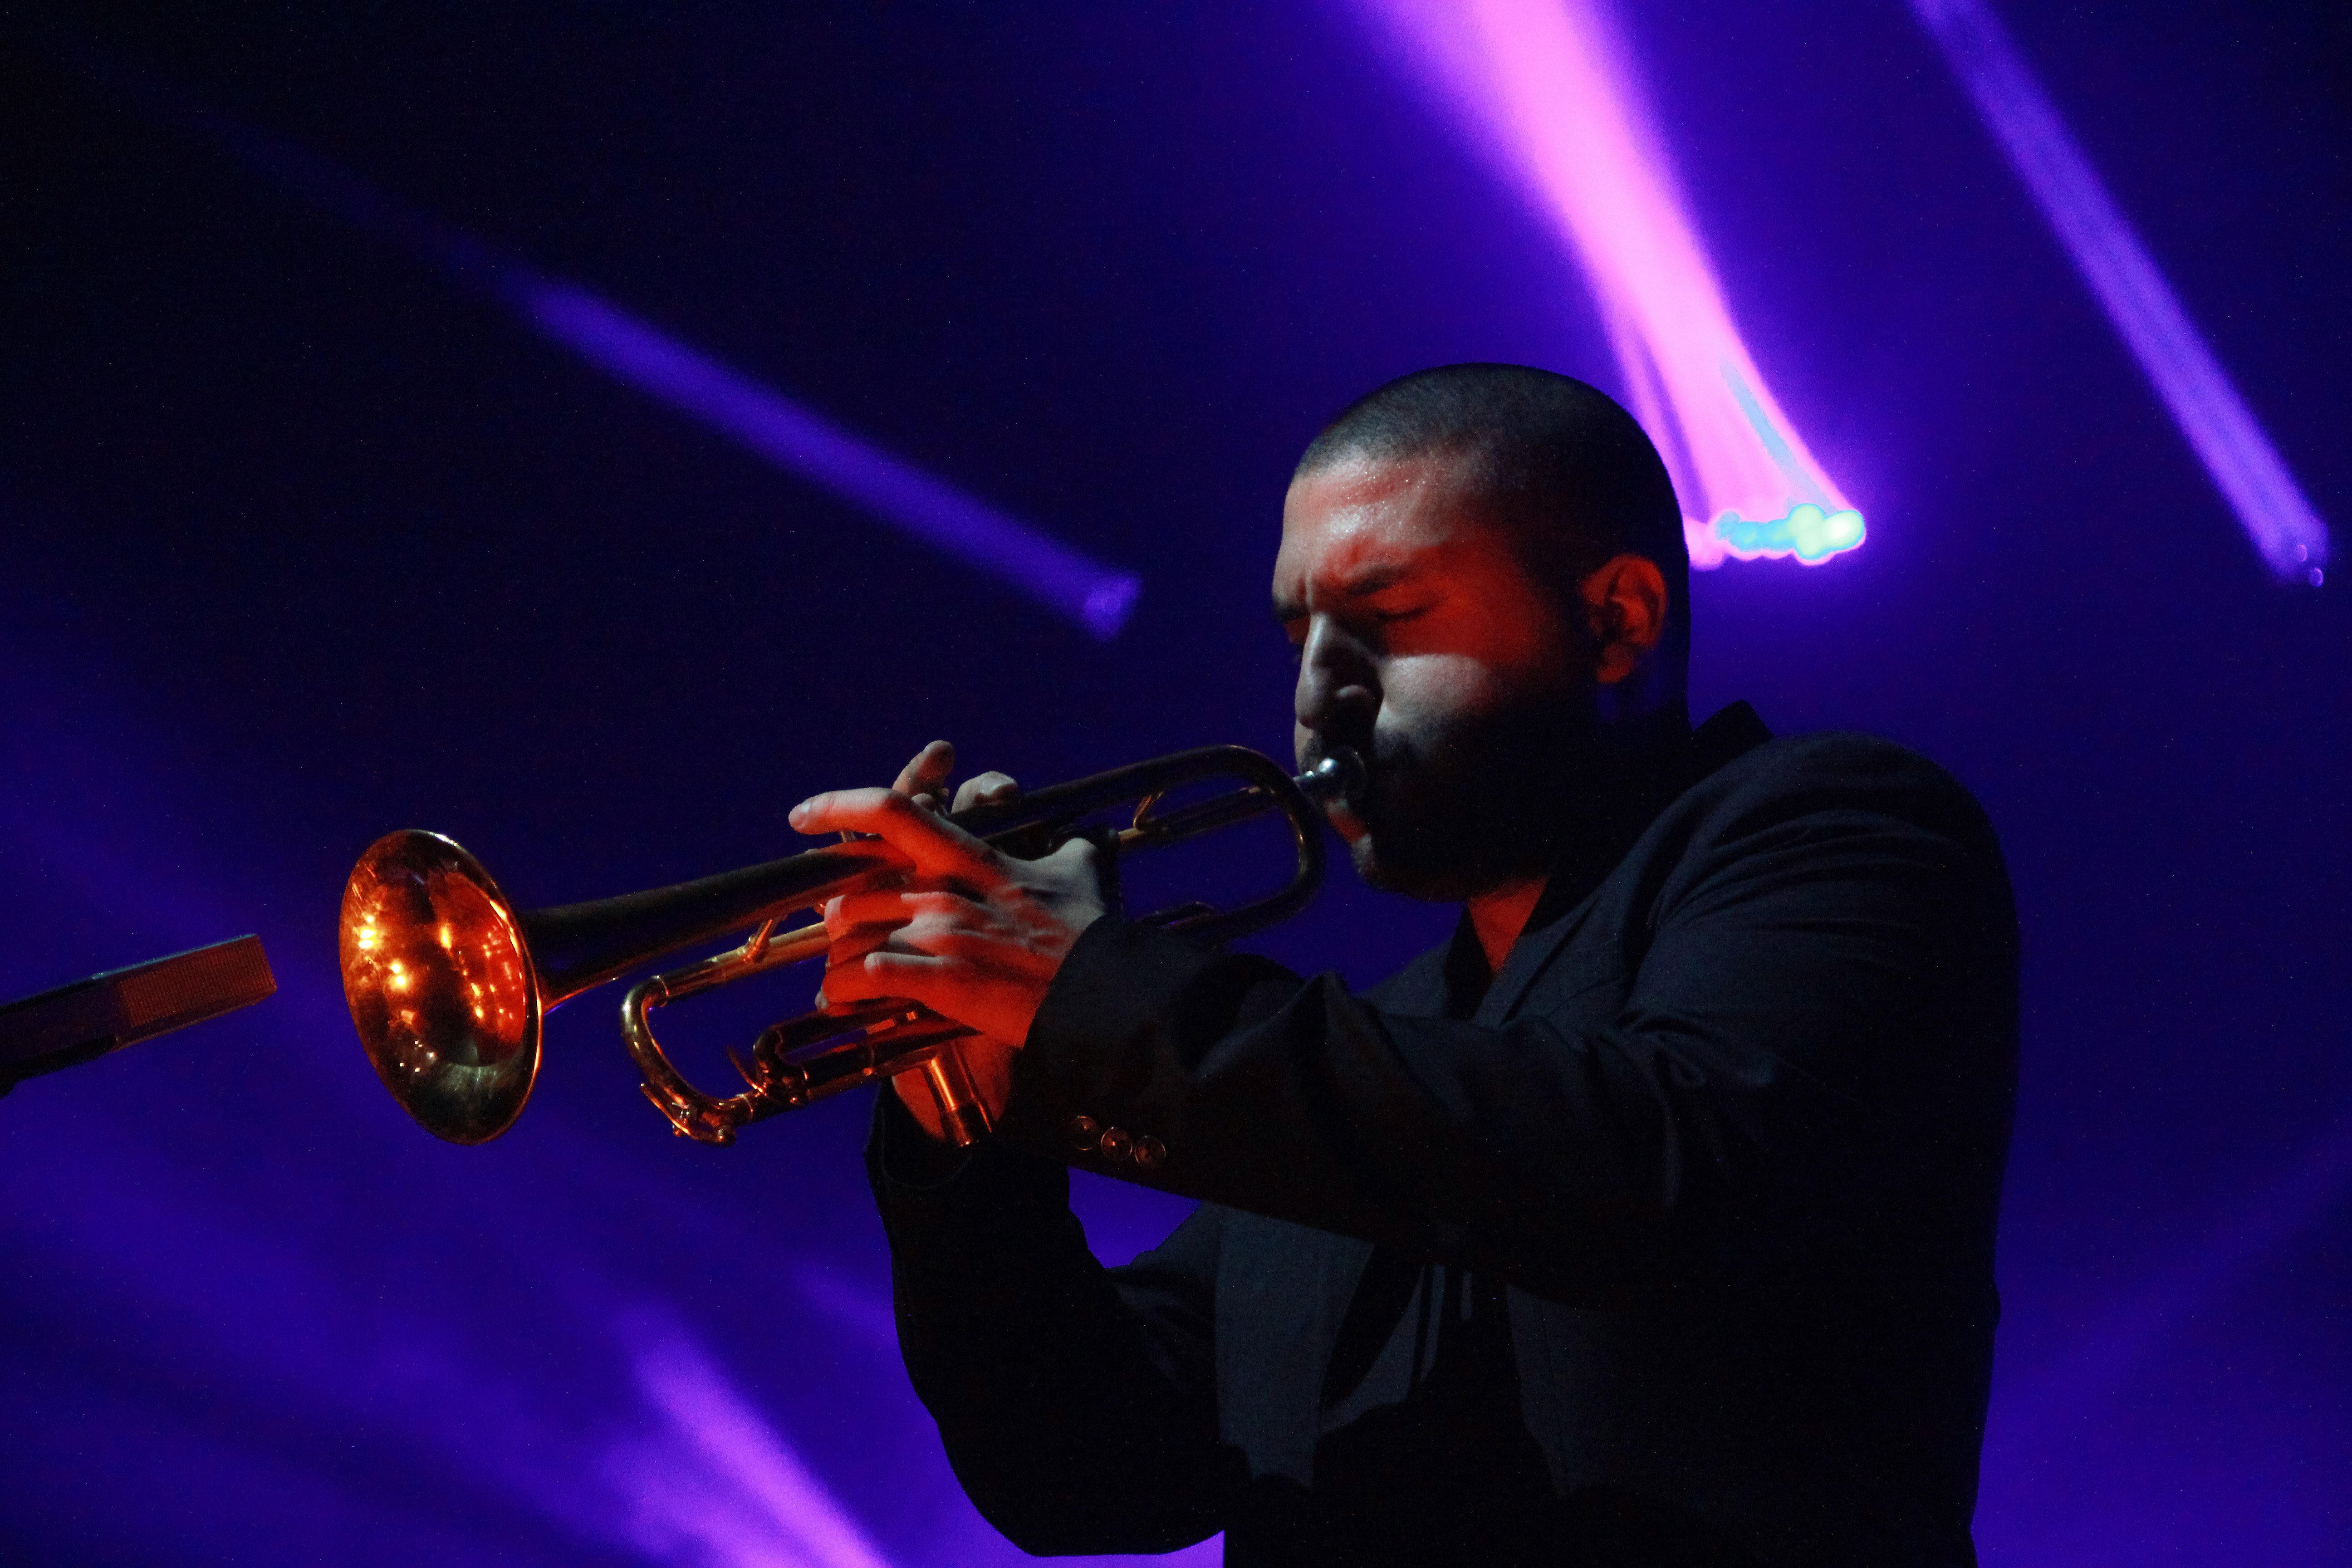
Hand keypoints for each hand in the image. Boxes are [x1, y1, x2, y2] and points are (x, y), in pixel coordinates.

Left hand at [793, 742, 1108, 1137]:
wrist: (1103, 991)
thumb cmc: (1090, 933)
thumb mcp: (1077, 872)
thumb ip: (1064, 847)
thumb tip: (1080, 837)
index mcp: (970, 858)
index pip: (890, 813)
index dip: (838, 807)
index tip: (801, 817)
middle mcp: (945, 891)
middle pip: (853, 891)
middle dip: (834, 918)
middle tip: (836, 936)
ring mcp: (941, 936)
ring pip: (850, 938)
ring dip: (836, 962)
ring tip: (838, 983)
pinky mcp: (941, 981)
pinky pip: (863, 979)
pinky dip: (844, 993)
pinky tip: (845, 1003)